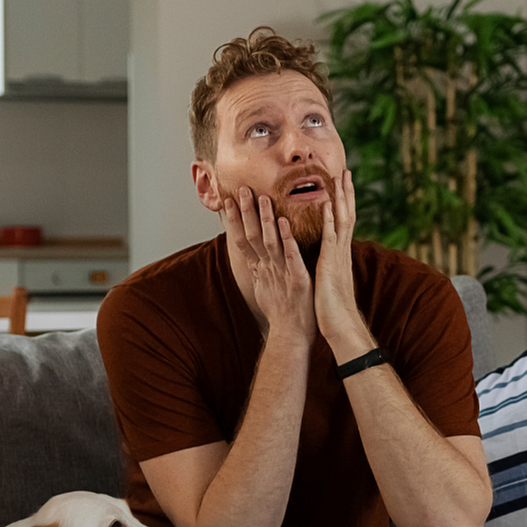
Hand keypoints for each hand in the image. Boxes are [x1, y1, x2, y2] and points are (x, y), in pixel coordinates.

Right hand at [221, 184, 314, 341]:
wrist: (291, 336)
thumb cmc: (282, 313)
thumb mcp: (265, 288)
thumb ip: (260, 269)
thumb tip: (253, 259)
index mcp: (260, 269)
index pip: (243, 240)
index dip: (234, 220)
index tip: (228, 200)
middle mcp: (267, 268)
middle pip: (252, 236)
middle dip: (245, 212)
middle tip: (242, 189)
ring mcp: (281, 273)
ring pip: (270, 242)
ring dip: (266, 219)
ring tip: (263, 198)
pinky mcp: (297, 279)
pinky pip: (292, 256)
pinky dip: (288, 240)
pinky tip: (286, 223)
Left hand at [312, 170, 372, 359]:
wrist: (340, 326)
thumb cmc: (331, 307)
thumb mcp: (329, 279)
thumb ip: (328, 265)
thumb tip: (326, 258)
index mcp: (339, 254)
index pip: (342, 222)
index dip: (343, 202)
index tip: (341, 184)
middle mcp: (341, 251)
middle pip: (346, 215)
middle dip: (346, 193)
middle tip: (345, 170)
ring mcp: (338, 257)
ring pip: (341, 221)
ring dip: (340, 198)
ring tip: (339, 178)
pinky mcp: (331, 265)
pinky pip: (330, 238)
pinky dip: (329, 220)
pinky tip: (327, 205)